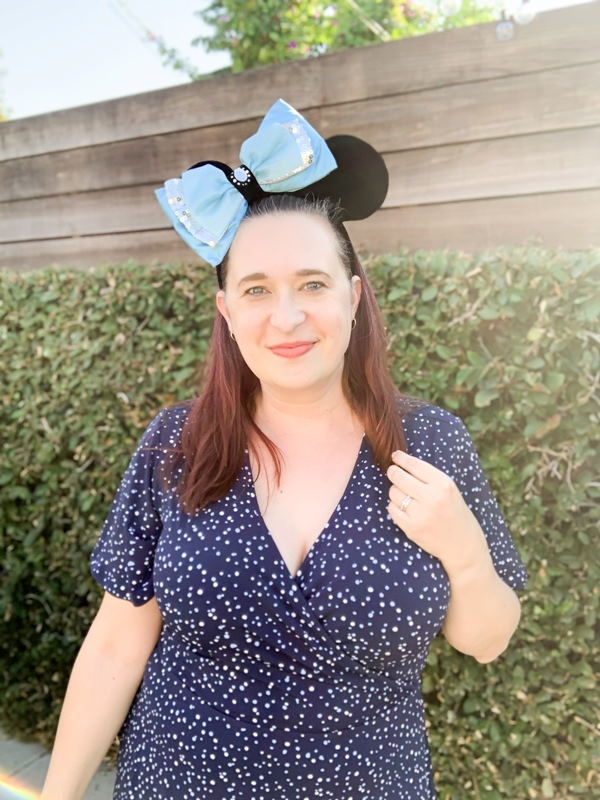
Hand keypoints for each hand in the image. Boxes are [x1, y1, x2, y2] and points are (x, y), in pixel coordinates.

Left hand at [386, 449, 489, 573]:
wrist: (463, 544)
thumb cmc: (455, 512)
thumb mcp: (450, 490)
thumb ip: (429, 477)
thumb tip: (402, 463)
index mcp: (444, 484)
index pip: (415, 465)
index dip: (401, 459)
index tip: (395, 456)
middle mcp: (432, 497)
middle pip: (399, 477)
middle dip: (393, 472)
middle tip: (393, 472)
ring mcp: (421, 514)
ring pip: (393, 493)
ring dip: (395, 491)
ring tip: (404, 494)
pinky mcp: (411, 528)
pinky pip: (392, 509)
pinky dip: (394, 506)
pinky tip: (404, 508)